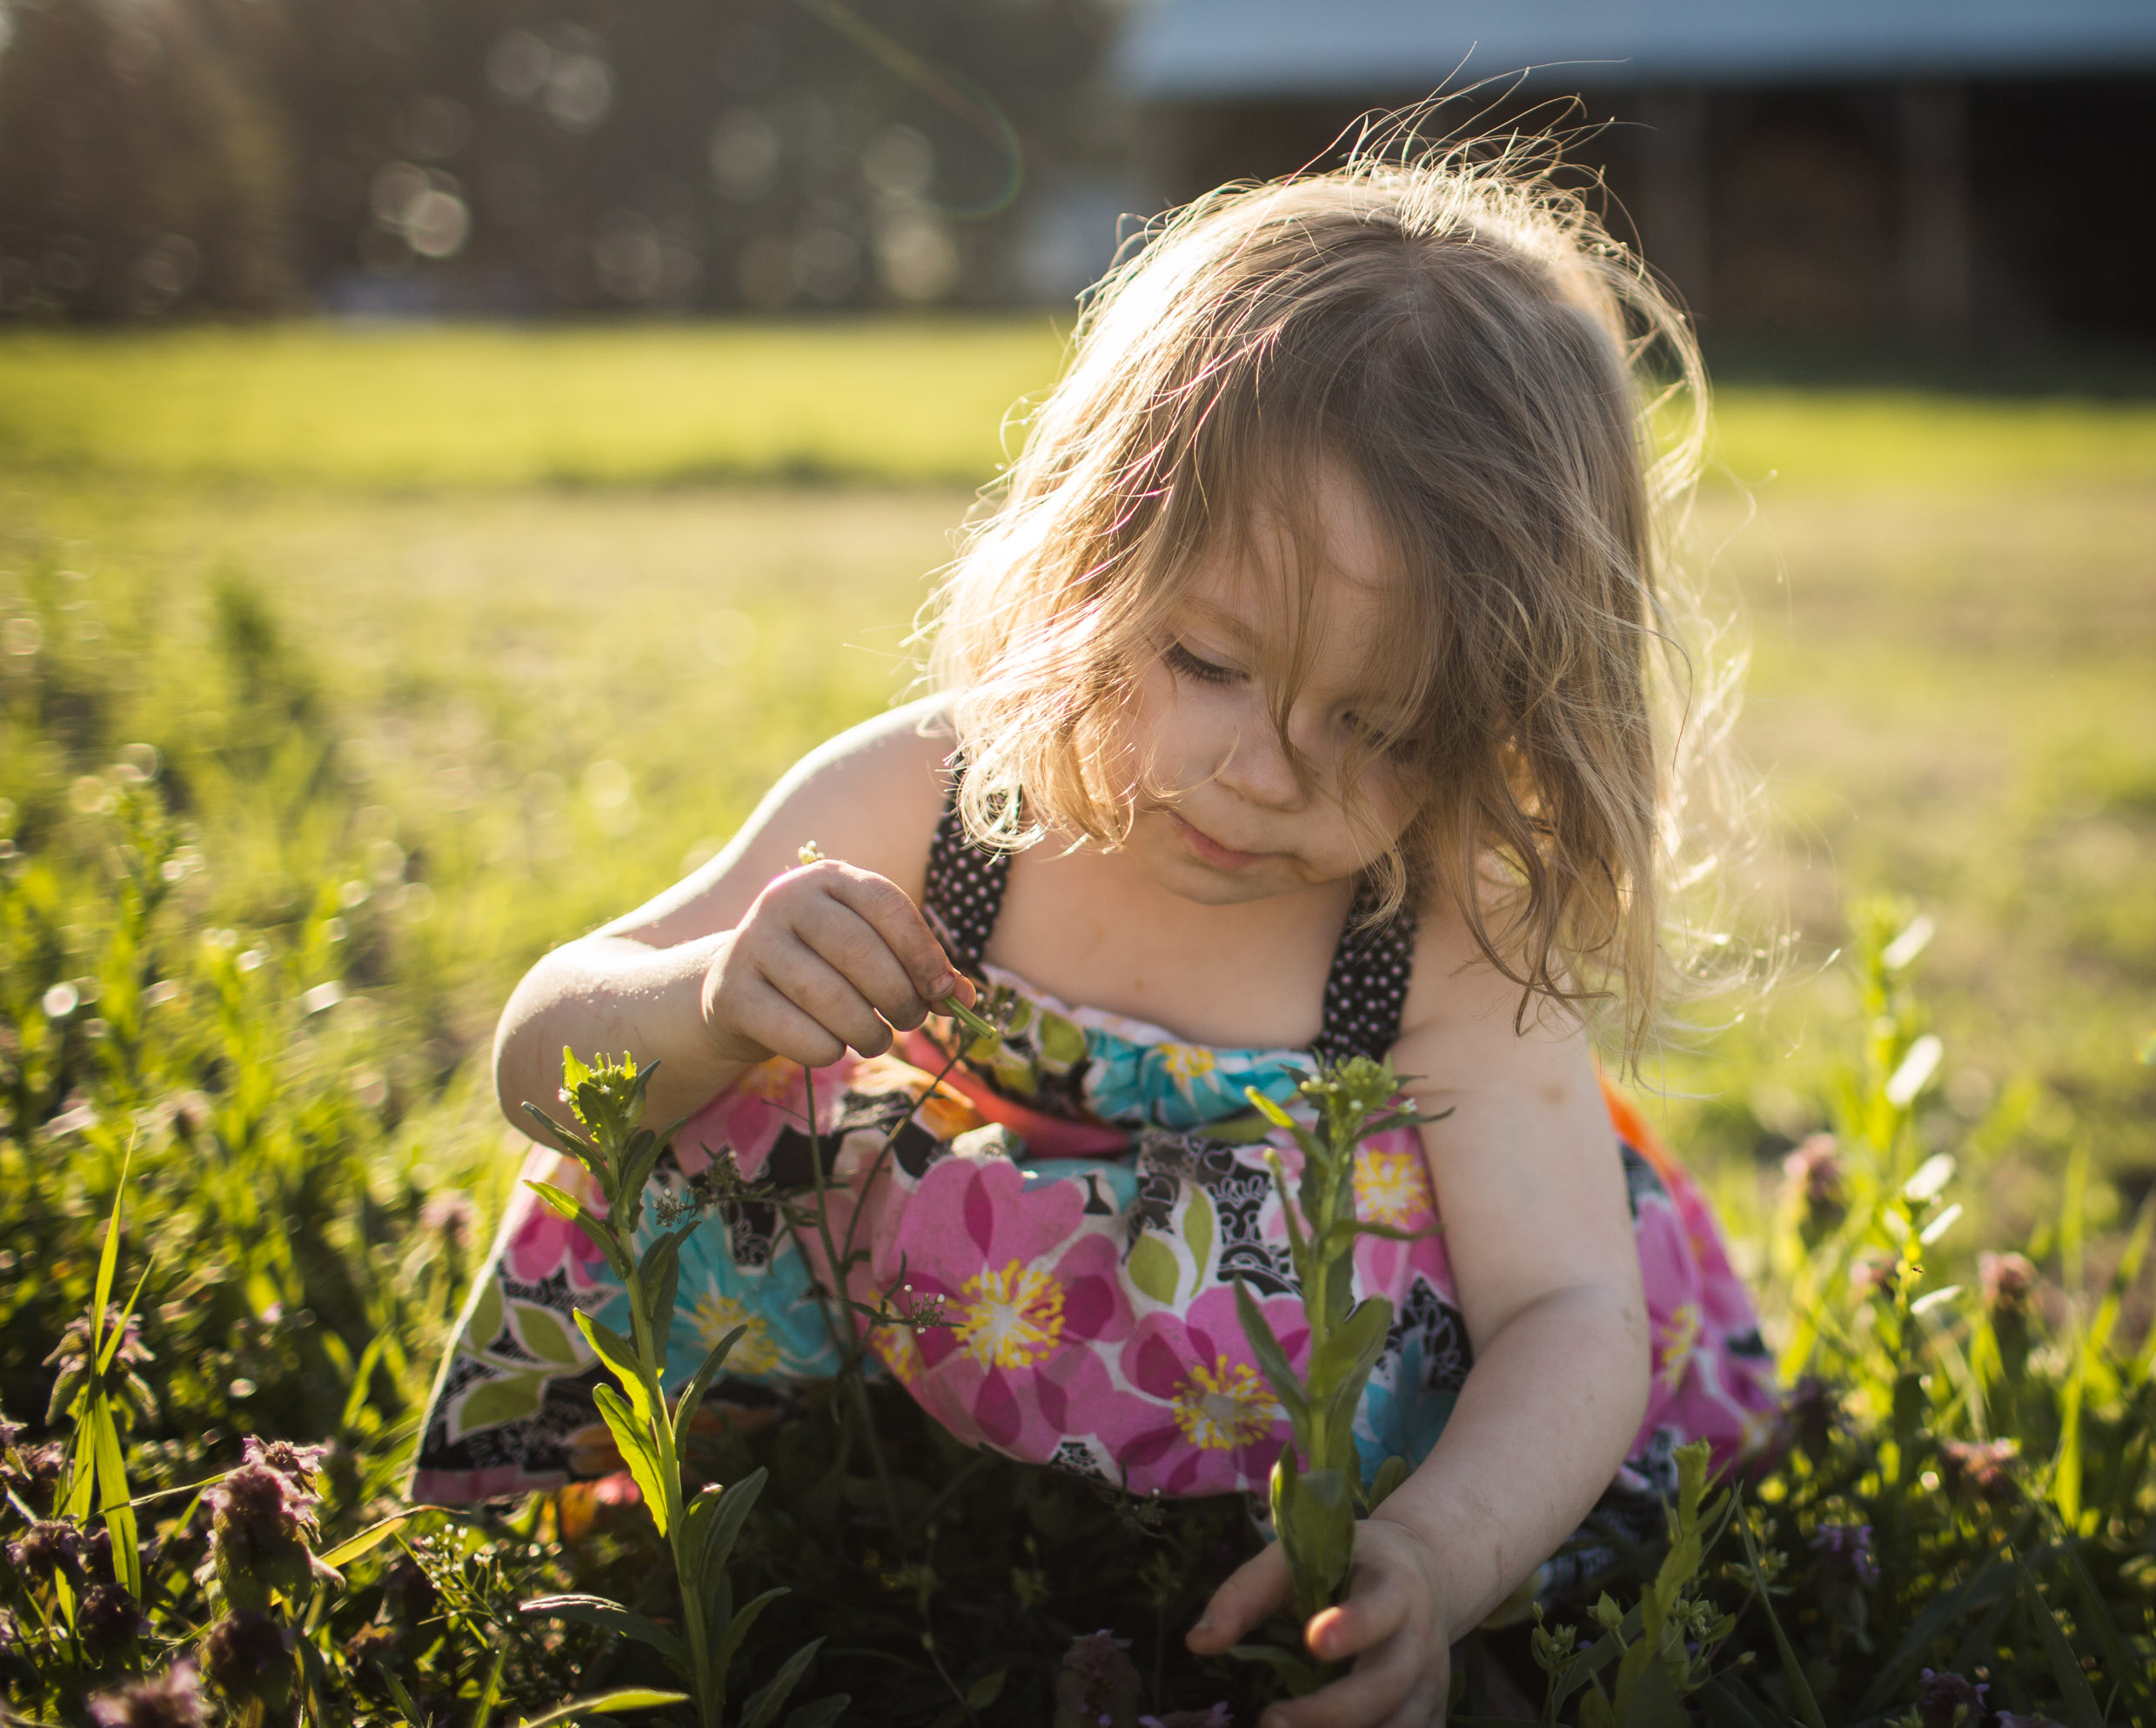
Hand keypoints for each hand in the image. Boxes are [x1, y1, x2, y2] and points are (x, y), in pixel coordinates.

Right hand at [700, 858, 975, 1067]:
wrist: (738, 992)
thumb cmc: (822, 969)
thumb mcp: (872, 956)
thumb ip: (922, 972)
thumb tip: (968, 999)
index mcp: (828, 878)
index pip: (887, 905)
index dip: (923, 952)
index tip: (943, 990)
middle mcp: (784, 899)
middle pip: (861, 952)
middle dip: (901, 998)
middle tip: (911, 1021)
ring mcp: (751, 944)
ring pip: (830, 998)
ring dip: (869, 1032)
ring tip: (877, 1040)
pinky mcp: (731, 994)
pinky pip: (800, 1034)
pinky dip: (829, 1051)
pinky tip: (832, 1048)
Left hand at [1187, 1518, 1451, 1727]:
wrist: (1422, 1570)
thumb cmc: (1344, 1563)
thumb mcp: (1298, 1557)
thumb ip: (1247, 1594)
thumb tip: (1198, 1643)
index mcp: (1393, 1585)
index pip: (1381, 1606)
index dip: (1354, 1626)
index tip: (1313, 1640)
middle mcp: (1419, 1637)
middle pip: (1387, 1682)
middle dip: (1330, 1710)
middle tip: (1270, 1720)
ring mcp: (1431, 1681)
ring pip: (1402, 1725)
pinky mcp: (1430, 1712)